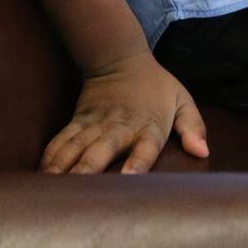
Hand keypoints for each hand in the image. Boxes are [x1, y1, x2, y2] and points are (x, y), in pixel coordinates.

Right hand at [40, 51, 208, 174]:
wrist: (119, 56)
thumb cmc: (156, 86)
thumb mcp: (182, 101)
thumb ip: (194, 127)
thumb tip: (203, 152)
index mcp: (149, 126)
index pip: (145, 148)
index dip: (137, 163)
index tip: (129, 178)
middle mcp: (120, 127)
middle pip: (101, 150)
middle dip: (88, 170)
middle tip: (77, 191)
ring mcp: (95, 124)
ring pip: (77, 147)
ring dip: (64, 167)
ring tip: (53, 187)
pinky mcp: (78, 120)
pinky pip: (63, 139)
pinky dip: (52, 156)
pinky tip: (44, 173)